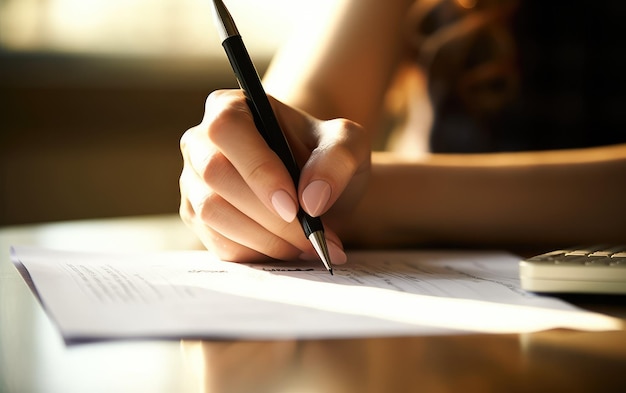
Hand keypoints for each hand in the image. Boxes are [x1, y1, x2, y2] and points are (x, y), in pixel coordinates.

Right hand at [179, 90, 369, 263]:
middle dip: (268, 215)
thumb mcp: (349, 145)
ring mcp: (193, 182)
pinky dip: (258, 254)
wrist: (316, 190)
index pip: (228, 129)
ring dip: (265, 239)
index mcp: (233, 107)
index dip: (258, 169)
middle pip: (216, 175)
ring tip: (307, 244)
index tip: (294, 206)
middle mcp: (201, 142)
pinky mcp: (196, 219)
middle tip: (311, 236)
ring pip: (211, 213)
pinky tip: (289, 249)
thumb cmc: (325, 158)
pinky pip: (217, 243)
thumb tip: (311, 199)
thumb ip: (337, 159)